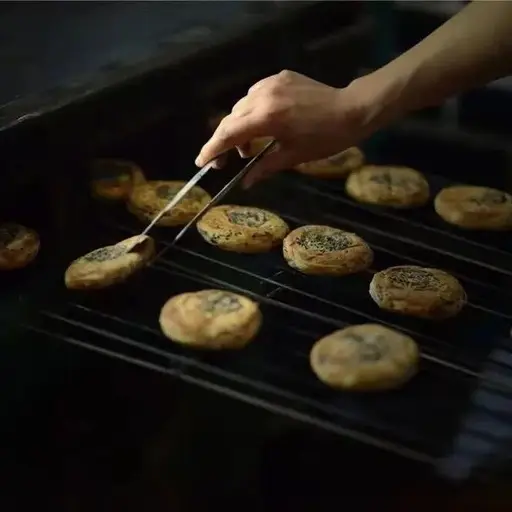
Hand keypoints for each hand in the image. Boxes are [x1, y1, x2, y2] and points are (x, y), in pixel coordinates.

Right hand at [195, 70, 372, 187]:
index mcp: (267, 118)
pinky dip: (252, 111)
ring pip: (241, 106)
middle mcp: (264, 96)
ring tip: (249, 146)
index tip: (201, 162)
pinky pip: (256, 95)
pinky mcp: (280, 77)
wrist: (352, 110)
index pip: (229, 134)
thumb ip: (265, 167)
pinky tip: (263, 123)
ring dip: (239, 126)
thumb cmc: (325, 138)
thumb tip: (246, 183)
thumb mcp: (294, 156)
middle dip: (224, 141)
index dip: (212, 150)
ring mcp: (272, 84)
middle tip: (224, 161)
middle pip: (231, 119)